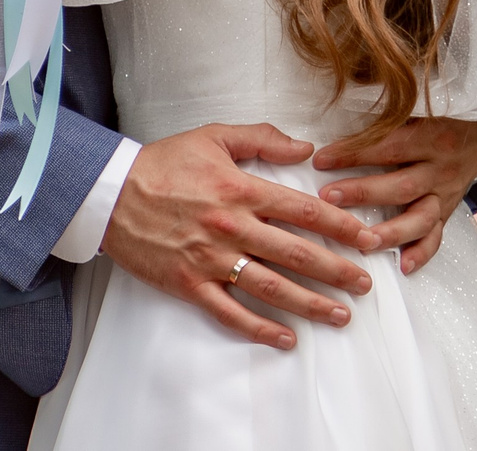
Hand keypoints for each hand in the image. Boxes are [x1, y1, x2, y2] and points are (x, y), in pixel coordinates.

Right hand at [98, 123, 375, 351]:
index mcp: (239, 189)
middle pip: (296, 253)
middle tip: (367, 283)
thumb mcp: (212, 137)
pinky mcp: (189, 284)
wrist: (109, 193)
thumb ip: (261, 139)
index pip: (302, 210)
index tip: (367, 239)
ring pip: (271, 287)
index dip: (340, 227)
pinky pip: (230, 312)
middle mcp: (230, 227)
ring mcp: (210, 259)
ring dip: (311, 303)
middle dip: (338, 270)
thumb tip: (305, 147)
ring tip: (341, 314)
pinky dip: (260, 328)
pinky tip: (286, 338)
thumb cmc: (161, 163)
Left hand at [310, 115, 476, 274]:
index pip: (387, 146)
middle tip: (328, 197)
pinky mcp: (450, 208)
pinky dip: (422, 252)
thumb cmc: (441, 110)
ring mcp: (447, 191)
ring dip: (391, 232)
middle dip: (363, 193)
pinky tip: (403, 266)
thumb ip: (388, 109)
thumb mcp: (419, 102)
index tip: (320, 159)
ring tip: (363, 241)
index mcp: (431, 136)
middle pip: (401, 185)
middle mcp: (441, 167)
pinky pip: (438, 235)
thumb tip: (340, 102)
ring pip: (421, 217)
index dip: (353, 153)